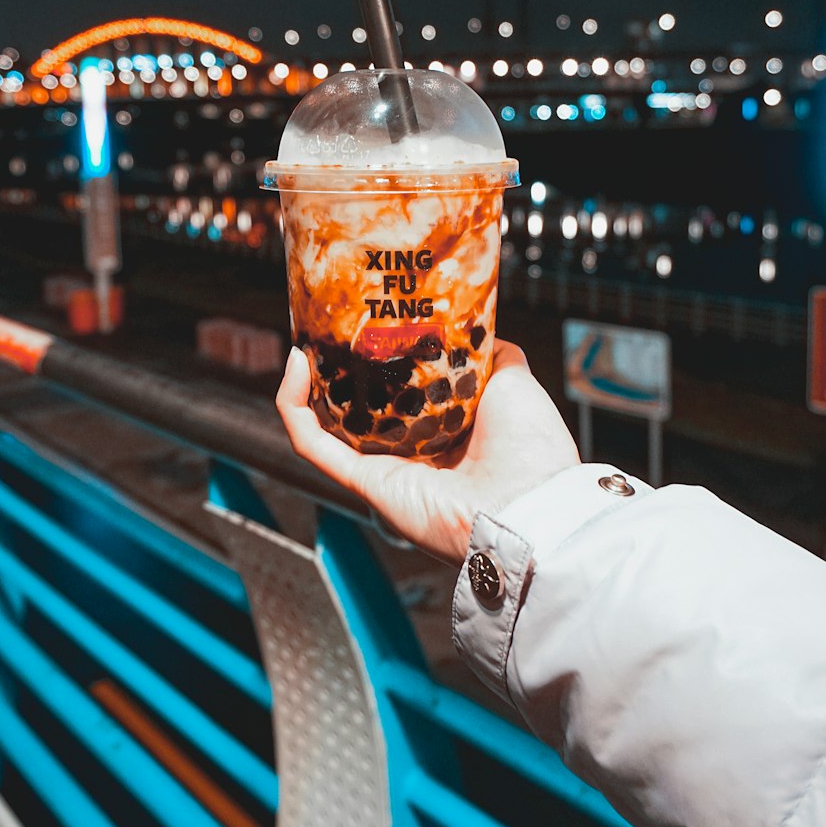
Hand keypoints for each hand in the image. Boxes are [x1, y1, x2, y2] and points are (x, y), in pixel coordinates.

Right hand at [276, 338, 579, 563]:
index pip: (401, 390)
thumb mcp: (514, 381)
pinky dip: (294, 406)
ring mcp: (386, 468)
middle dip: (336, 367)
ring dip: (305, 383)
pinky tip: (296, 363)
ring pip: (326, 424)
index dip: (378, 357)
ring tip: (303, 340)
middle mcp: (413, 450)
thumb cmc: (531, 449)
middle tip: (327, 327)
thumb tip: (476, 327)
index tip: (367, 322)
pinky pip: (314, 445)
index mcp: (447, 429)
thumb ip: (492, 354)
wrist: (532, 503)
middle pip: (359, 406)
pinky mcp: (366, 482)